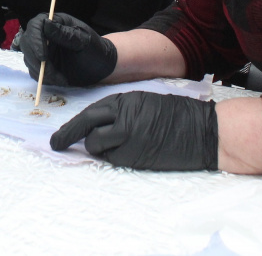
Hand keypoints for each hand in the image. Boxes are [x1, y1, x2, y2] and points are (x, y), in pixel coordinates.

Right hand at [21, 12, 116, 86]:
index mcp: (56, 23)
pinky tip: (60, 80)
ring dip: (43, 72)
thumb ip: (65, 34)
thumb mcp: (84, 41)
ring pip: (29, 59)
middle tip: (51, 73)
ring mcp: (42, 49)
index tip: (43, 57)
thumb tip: (46, 23)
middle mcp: (45, 35)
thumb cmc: (95, 50)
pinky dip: (45, 79)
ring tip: (62, 78)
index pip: (36, 26)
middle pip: (27, 43)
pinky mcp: (42, 65)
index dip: (35, 40)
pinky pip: (35, 72)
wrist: (101, 67)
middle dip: (36, 60)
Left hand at [51, 92, 218, 171]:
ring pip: (99, 148)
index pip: (89, 115)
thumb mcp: (145, 102)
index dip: (71, 127)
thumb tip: (99, 123)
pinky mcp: (137, 158)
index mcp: (125, 102)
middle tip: (59, 145)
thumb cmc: (178, 114)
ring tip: (117, 144)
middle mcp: (123, 119)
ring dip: (100, 149)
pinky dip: (115, 157)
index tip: (58, 137)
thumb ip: (121, 111)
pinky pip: (116, 159)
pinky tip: (129, 151)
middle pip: (88, 132)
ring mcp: (129, 140)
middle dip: (71, 138)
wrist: (203, 131)